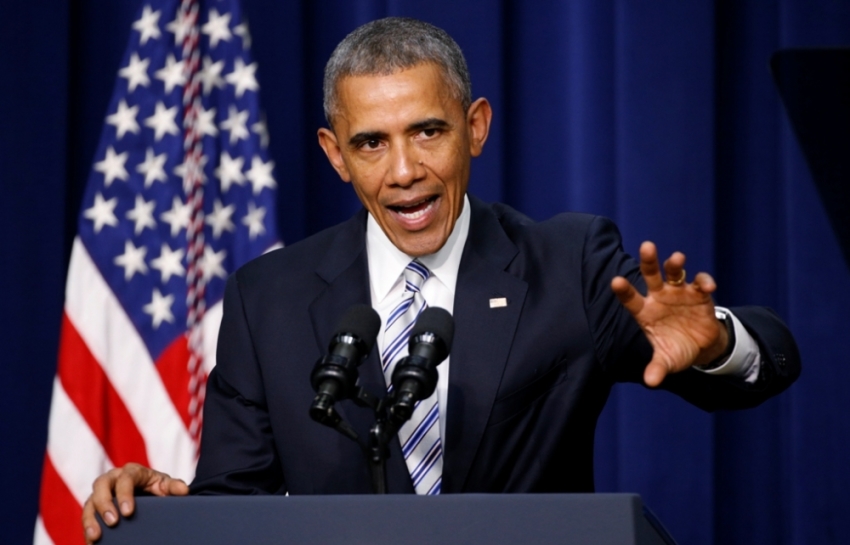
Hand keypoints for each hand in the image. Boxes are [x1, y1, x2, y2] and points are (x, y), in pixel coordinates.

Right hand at [82, 463, 187, 543]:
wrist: (147, 495)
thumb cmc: (156, 488)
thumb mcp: (165, 486)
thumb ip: (174, 487)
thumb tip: (184, 491)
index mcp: (131, 471)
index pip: (125, 478)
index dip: (124, 494)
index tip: (128, 513)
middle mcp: (112, 478)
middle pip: (101, 485)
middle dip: (105, 504)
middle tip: (113, 522)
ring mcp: (100, 493)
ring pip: (89, 502)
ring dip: (91, 519)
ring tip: (96, 536)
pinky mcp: (93, 507)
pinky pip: (86, 516)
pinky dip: (87, 529)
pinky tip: (92, 542)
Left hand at [611, 241, 728, 386]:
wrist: (701, 347)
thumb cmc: (676, 350)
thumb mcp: (667, 361)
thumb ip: (657, 368)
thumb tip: (650, 381)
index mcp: (645, 312)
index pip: (630, 299)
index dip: (624, 290)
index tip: (616, 281)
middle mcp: (659, 297)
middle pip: (651, 275)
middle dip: (648, 261)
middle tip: (647, 246)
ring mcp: (679, 293)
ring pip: (675, 273)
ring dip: (675, 265)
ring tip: (678, 258)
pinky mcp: (699, 294)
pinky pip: (700, 283)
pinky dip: (704, 281)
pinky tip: (709, 285)